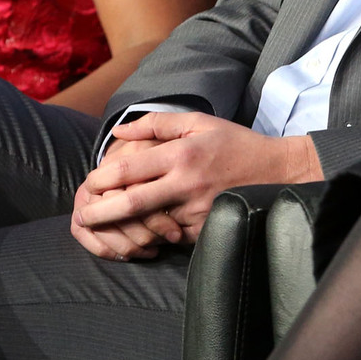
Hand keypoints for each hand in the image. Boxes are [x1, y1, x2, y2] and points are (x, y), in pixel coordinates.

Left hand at [69, 112, 322, 261]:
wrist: (278, 171)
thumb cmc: (234, 143)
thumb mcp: (199, 122)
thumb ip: (157, 124)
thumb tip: (119, 132)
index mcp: (181, 154)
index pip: (128, 169)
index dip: (100, 179)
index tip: (88, 185)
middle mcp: (186, 183)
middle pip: (131, 203)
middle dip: (100, 213)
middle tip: (82, 216)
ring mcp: (197, 210)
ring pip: (149, 225)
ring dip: (125, 228)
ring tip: (106, 228)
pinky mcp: (206, 229)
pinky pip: (172, 236)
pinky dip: (156, 235)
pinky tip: (146, 233)